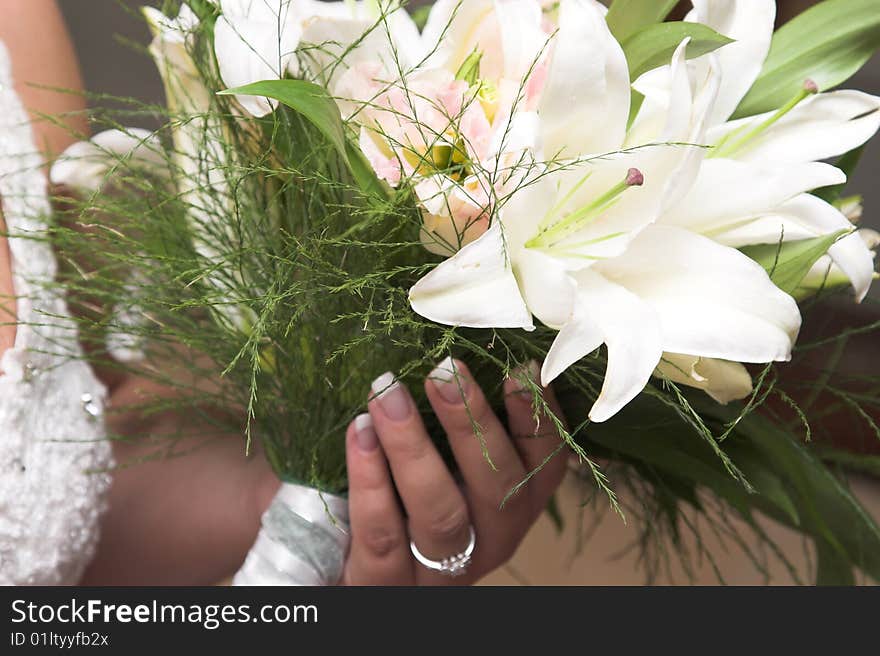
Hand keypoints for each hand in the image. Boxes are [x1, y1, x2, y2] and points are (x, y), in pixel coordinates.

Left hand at [342, 358, 567, 584]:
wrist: (352, 564)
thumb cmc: (410, 492)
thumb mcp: (450, 459)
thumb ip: (465, 418)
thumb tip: (459, 348)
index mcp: (518, 505)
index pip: (546, 464)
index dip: (538, 417)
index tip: (519, 366)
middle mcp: (492, 540)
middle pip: (499, 489)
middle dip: (473, 424)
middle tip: (444, 369)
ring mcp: (441, 570)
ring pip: (440, 513)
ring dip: (413, 446)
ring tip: (387, 392)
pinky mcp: (386, 584)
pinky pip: (382, 533)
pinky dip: (370, 478)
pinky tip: (359, 432)